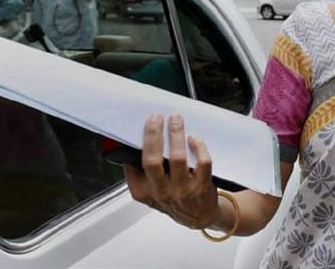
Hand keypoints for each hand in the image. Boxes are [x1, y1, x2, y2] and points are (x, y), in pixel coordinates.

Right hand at [123, 114, 218, 229]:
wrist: (198, 216)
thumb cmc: (173, 198)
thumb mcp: (150, 191)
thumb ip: (141, 171)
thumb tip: (135, 141)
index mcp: (143, 191)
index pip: (132, 166)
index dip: (137, 143)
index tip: (144, 123)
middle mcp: (161, 192)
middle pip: (152, 161)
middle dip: (153, 136)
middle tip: (156, 118)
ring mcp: (182, 190)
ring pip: (178, 159)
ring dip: (176, 135)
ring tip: (175, 120)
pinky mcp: (202, 186)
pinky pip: (202, 163)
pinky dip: (198, 147)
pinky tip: (194, 138)